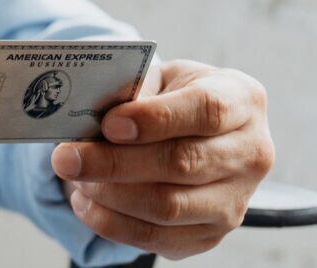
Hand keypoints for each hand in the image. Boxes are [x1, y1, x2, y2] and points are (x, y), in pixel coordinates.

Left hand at [51, 60, 273, 259]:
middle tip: (66, 158)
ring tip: (73, 175)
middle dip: (115, 163)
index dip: (155, 120)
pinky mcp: (210, 235)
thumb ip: (134, 91)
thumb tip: (95, 118)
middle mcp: (251, 153)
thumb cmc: (171, 97)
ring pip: (168, 207)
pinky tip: (85, 202)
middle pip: (182, 164)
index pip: (205, 111)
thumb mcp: (159, 77)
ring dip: (109, 194)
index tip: (109, 125)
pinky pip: (156, 238)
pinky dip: (111, 223)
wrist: (194, 130)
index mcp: (242, 100)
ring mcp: (235, 201)